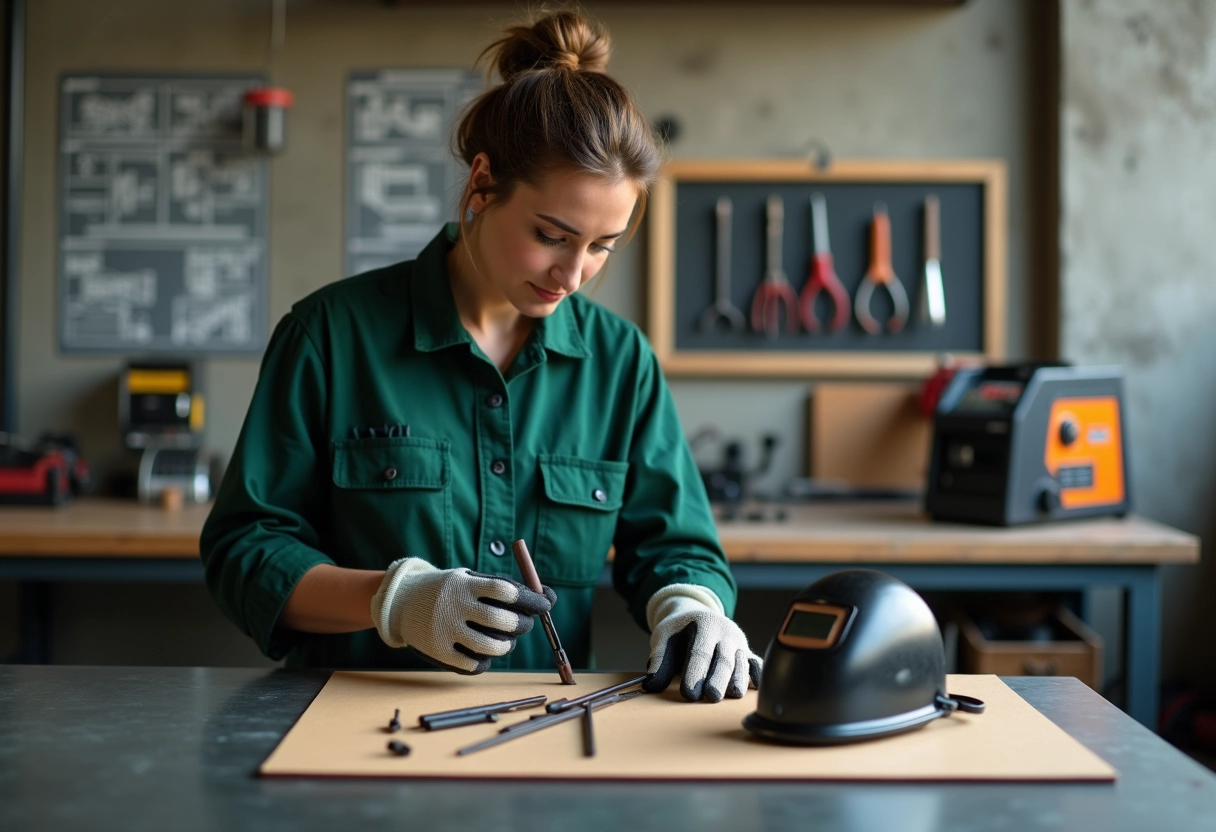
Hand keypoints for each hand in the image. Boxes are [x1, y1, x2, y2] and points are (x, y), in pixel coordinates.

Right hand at [370, 557, 555, 673]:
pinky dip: (486, 661)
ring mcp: (447, 630)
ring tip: (506, 641)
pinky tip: (484, 652)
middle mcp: (456, 606)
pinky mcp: (440, 652)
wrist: (402, 601)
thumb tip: (547, 598)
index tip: (543, 604)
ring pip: (493, 646)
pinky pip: (475, 665)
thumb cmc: (451, 590)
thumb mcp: (469, 579)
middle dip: (523, 624)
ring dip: (507, 645)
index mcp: (466, 584)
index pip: (507, 591)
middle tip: (523, 624)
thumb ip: (504, 588)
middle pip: (504, 621)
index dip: (532, 600)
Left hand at [642, 584, 761, 701]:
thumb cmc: (679, 631)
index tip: (689, 693)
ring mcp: (739, 643)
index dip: (695, 673)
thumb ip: (659, 660)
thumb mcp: (664, 637)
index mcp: (705, 624)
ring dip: (738, 679)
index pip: (700, 652)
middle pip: (724, 659)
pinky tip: (757, 686)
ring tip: (733, 694)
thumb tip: (651, 685)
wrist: (697, 616)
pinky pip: (756, 663)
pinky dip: (758, 674)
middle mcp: (726, 633)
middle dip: (718, 678)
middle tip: (712, 696)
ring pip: (742, 663)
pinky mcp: (748, 653)